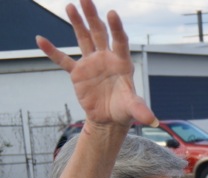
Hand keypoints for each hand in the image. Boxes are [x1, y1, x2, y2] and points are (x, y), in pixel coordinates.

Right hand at [35, 0, 154, 127]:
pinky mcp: (78, 73)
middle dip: (93, 16)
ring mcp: (91, 64)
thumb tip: (153, 121)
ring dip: (77, 23)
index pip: (119, 42)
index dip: (116, 28)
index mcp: (122, 63)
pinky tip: (40, 40)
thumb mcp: (133, 109)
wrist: (109, 119)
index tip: (112, 13)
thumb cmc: (124, 110)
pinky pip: (63, 60)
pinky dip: (52, 51)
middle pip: (99, 33)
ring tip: (71, 6)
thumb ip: (140, 110)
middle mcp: (106, 59)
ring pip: (83, 39)